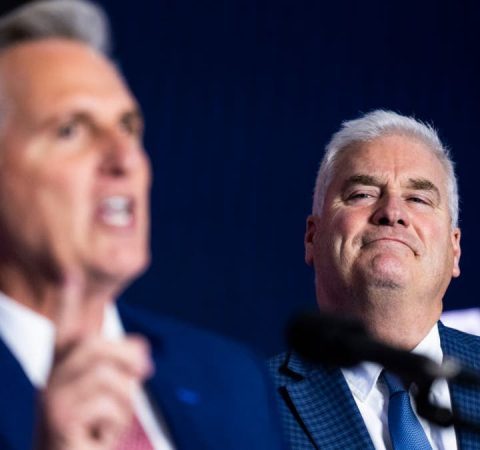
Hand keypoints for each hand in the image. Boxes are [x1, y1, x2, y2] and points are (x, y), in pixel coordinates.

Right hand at [35, 276, 152, 449]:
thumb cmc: (94, 433)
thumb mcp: (114, 396)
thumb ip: (124, 367)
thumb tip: (141, 347)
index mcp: (65, 371)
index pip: (64, 329)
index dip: (67, 303)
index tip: (70, 274)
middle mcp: (51, 380)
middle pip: (94, 346)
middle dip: (126, 355)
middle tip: (147, 369)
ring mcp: (51, 401)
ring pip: (107, 377)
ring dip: (124, 401)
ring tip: (111, 420)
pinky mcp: (58, 421)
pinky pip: (108, 405)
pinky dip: (116, 422)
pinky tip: (100, 436)